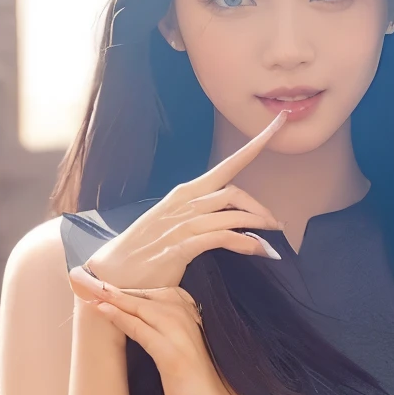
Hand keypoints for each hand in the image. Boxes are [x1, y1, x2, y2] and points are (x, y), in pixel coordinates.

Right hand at [68, 111, 286, 303]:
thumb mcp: (174, 224)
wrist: (114, 272)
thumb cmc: (146, 250)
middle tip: (275, 226)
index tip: (279, 123)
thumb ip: (199, 217)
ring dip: (257, 226)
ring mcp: (183, 223)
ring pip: (232, 214)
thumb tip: (226, 218)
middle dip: (260, 207)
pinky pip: (222, 238)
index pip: (227, 165)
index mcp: (185, 193)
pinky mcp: (181, 246)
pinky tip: (257, 250)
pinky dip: (244, 243)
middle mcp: (185, 202)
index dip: (256, 145)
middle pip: (234, 191)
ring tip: (271, 241)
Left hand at [86, 283, 276, 394]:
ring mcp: (184, 340)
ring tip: (91, 290)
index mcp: (198, 324)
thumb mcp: (189, 363)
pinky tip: (103, 310)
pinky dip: (122, 319)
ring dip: (116, 298)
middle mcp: (192, 325)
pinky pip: (143, 331)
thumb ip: (173, 345)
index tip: (110, 288)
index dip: (136, 292)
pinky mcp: (175, 358)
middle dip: (119, 290)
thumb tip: (147, 337)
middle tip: (91, 282)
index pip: (164, 298)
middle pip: (152, 298)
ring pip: (145, 309)